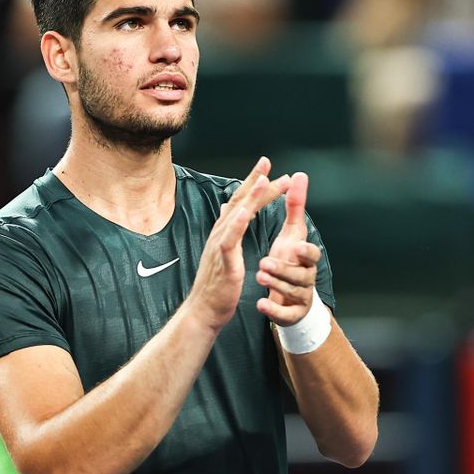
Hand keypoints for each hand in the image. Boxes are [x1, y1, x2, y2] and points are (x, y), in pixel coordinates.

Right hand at [187, 157, 290, 331]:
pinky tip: (246, 211)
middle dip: (255, 181)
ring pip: (236, 216)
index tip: (267, 167)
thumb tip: (230, 207)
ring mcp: (220, 246)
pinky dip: (238, 224)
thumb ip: (228, 228)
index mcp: (224, 232)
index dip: (253, 183)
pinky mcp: (223, 262)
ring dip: (250, 197)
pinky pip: (230, 240)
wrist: (204, 311)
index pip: (241, 202)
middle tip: (269, 162)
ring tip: (263, 180)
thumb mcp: (224, 252)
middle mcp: (220, 234)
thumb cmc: (215, 285)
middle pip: (240, 202)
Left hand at [257, 172, 321, 325]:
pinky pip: (285, 315)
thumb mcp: (292, 233)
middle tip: (264, 263)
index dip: (304, 251)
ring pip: (292, 293)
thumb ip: (295, 205)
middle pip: (301, 275)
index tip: (293, 246)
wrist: (289, 297)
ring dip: (276, 285)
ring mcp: (300, 297)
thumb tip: (299, 175)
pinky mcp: (291, 314)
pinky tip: (261, 304)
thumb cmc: (290, 260)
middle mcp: (307, 277)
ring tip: (259, 276)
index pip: (311, 254)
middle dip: (283, 269)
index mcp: (305, 258)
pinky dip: (273, 310)